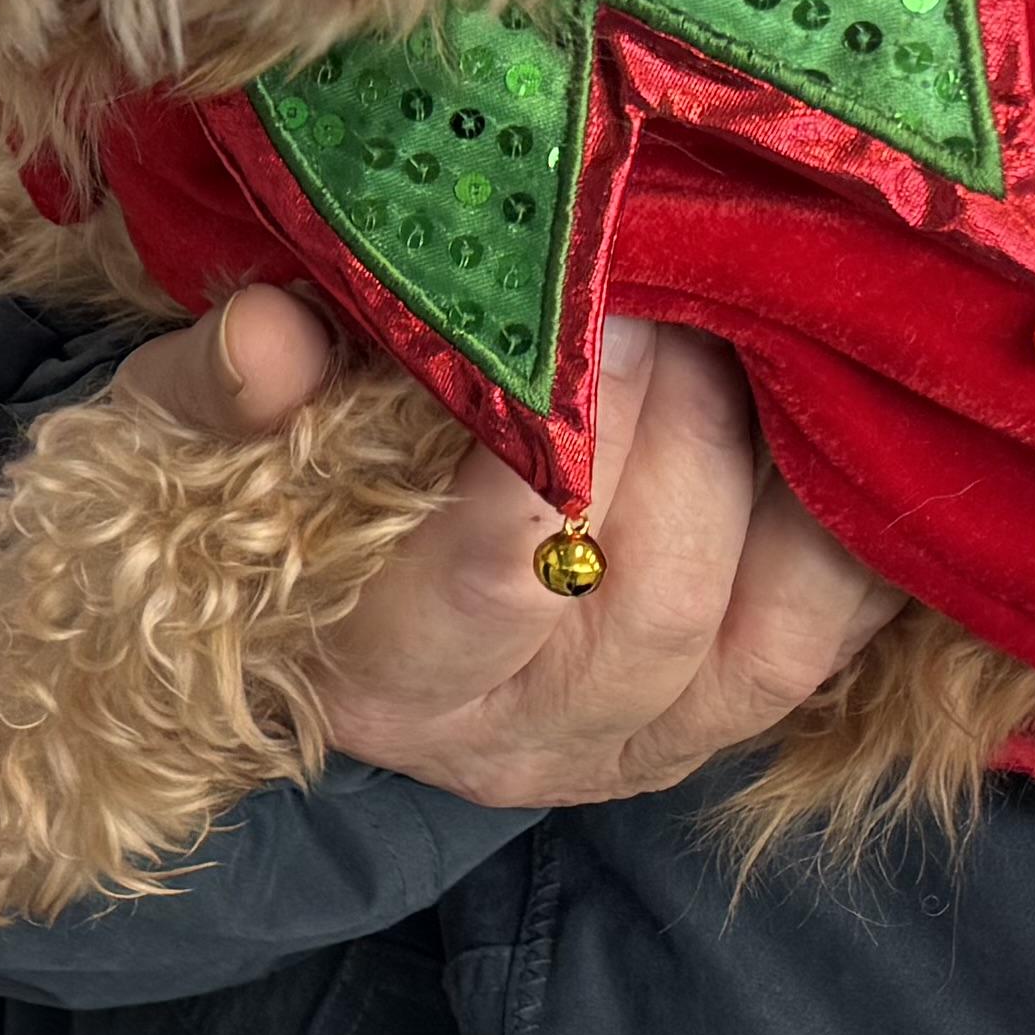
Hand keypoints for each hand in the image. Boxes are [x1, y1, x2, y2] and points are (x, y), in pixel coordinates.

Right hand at [113, 285, 899, 812]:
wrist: (296, 593)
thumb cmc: (237, 493)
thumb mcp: (179, 441)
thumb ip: (215, 391)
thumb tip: (272, 337)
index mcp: (377, 680)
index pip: (486, 590)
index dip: (545, 459)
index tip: (575, 323)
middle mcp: (518, 741)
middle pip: (644, 602)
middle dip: (671, 431)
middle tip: (662, 288)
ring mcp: (636, 745)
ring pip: (760, 634)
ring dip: (766, 471)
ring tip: (734, 334)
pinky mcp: (721, 722)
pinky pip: (832, 644)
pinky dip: (854, 543)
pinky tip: (841, 430)